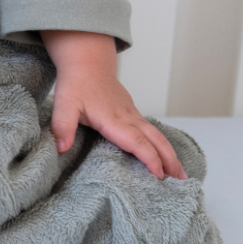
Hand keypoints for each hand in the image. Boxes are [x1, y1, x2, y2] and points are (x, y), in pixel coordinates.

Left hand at [41, 29, 186, 180]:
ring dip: (169, 153)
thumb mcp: (63, 104)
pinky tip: (165, 154)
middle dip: (169, 160)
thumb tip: (61, 148)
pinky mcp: (132, 112)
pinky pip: (151, 129)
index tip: (159, 175)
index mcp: (113, 119)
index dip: (149, 158)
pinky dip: (161, 144)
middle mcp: (127, 117)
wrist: (87, 63)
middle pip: (154, 139)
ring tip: (180, 173)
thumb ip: (62, 126)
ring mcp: (132, 114)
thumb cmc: (76, 84)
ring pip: (156, 134)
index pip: (136, 141)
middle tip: (181, 180)